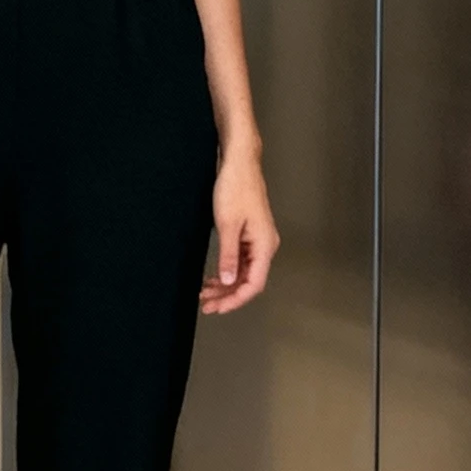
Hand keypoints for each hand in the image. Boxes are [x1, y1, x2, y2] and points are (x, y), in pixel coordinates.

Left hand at [200, 150, 278, 314]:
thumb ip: (229, 256)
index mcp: (265, 245)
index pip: (254, 284)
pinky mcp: (250, 234)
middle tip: (206, 304)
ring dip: (226, 285)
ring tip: (205, 293)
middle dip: (227, 295)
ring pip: (244, 272)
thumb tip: (229, 282)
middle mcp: (265, 245)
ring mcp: (258, 240)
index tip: (218, 308)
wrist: (239, 162)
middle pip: (249, 281)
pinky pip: (241, 260)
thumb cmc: (236, 187)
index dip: (236, 300)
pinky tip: (214, 277)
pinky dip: (228, 270)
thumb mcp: (227, 224)